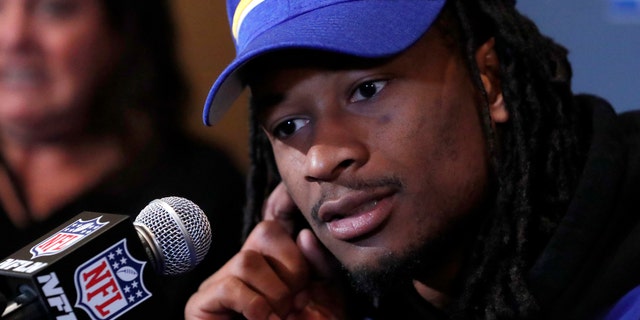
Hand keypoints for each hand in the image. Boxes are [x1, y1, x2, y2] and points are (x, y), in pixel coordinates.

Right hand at [185, 183, 344, 319]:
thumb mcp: (324, 296)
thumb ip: (320, 265)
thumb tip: (303, 234)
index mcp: (269, 259)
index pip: (276, 224)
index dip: (292, 236)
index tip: (301, 253)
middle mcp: (242, 264)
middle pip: (266, 232)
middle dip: (288, 271)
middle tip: (292, 303)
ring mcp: (219, 282)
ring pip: (247, 259)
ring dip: (272, 293)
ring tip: (276, 317)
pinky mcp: (202, 304)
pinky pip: (231, 286)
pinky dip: (254, 306)